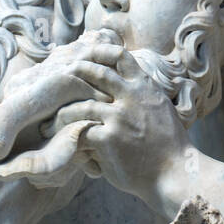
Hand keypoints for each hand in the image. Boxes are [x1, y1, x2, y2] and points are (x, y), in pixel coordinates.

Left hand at [36, 42, 190, 209]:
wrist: (174, 172)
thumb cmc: (168, 144)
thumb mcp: (160, 108)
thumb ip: (141, 96)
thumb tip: (121, 86)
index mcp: (145, 87)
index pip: (120, 56)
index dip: (100, 52)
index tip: (84, 56)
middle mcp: (132, 96)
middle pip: (96, 73)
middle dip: (74, 73)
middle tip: (58, 80)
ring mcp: (119, 117)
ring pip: (80, 106)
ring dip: (61, 116)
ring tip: (48, 124)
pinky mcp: (108, 139)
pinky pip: (80, 134)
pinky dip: (71, 141)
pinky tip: (64, 147)